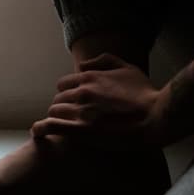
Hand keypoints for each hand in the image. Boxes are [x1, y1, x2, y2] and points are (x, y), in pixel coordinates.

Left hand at [31, 53, 166, 149]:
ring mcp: (80, 111)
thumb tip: (83, 65)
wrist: (156, 116)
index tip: (74, 103)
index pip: (64, 84)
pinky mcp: (81, 130)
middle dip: (63, 108)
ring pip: (54, 112)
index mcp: (90, 77)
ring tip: (65, 128)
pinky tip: (37, 133)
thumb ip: (104, 61)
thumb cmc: (145, 94)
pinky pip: (51, 127)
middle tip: (72, 118)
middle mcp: (82, 92)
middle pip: (58, 99)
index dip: (68, 94)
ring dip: (58, 119)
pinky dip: (41, 129)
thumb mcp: (127, 68)